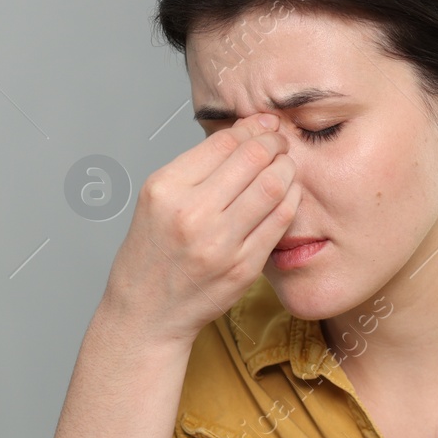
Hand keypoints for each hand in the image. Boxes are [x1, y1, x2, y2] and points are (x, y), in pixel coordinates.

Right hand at [102, 112, 300, 344]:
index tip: (264, 125)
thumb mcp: (157, 200)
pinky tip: (288, 194)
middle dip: (274, 142)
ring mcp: (219, 244)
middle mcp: (191, 214)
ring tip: (286, 165)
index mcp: (166, 189)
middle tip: (281, 141)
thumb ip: (196, 168)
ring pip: (272, 187)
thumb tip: (244, 133)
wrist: (147, 313)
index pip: (223, 142)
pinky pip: (279, 222)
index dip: (251, 127)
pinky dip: (290, 200)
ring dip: (287, 169)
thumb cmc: (152, 254)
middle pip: (252, 159)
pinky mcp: (242, 268)